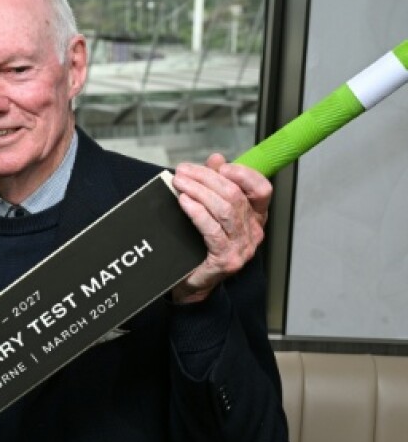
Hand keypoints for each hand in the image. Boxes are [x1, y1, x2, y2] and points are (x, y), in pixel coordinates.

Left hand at [170, 153, 272, 303]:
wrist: (194, 282)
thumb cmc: (201, 245)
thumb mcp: (211, 210)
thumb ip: (216, 184)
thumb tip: (216, 158)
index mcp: (255, 217)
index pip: (261, 189)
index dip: (243, 174)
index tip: (220, 166)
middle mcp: (253, 232)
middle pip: (235, 195)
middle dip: (207, 178)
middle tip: (184, 171)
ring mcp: (242, 247)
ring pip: (225, 209)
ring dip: (199, 191)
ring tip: (180, 182)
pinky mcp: (226, 259)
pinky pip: (212, 229)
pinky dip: (197, 212)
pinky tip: (184, 202)